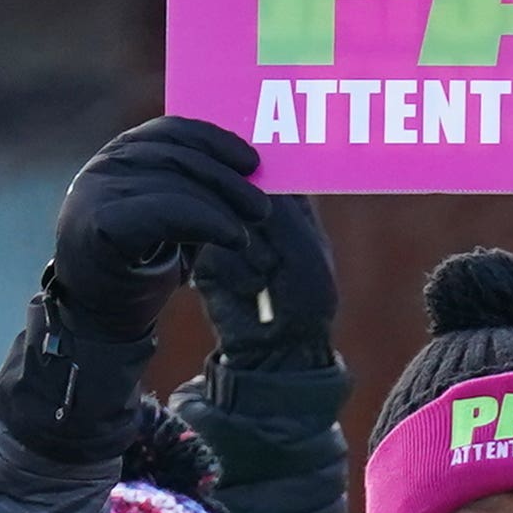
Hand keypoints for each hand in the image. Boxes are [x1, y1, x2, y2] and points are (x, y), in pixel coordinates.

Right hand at [46, 117, 266, 340]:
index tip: (252, 161)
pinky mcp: (101, 223)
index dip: (215, 141)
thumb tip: (255, 177)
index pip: (171, 130)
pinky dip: (208, 222)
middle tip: (262, 208)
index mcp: (121, 156)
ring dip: (222, 206)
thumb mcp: (176, 220)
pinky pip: (166, 212)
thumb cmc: (142, 263)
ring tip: (247, 230)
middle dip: (227, 180)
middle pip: (177, 156)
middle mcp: (105, 167)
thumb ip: (199, 193)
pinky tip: (234, 239)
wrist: (99, 312)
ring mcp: (98, 192)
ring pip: (173, 183)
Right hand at [192, 183, 334, 366]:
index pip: (264, 165)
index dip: (259, 176)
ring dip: (252, 252)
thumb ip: (272, 205)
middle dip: (262, 225)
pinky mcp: (206, 255)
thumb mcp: (301, 245)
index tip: (265, 192)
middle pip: (236, 188)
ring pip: (222, 217)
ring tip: (270, 276)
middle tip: (281, 259)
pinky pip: (213, 248)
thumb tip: (235, 174)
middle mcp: (254, 209)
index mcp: (289, 200)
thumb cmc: (306, 296)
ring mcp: (227, 230)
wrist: (281, 347)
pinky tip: (250, 289)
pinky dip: (237, 270)